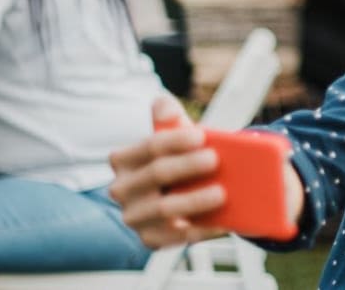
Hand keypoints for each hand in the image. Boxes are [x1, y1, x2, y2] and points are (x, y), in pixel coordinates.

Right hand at [108, 95, 226, 246]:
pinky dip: (201, 229)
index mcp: (123, 160)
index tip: (201, 136)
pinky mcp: (150, 239)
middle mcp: (121, 189)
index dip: (175, 140)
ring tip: (223, 193)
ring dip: (194, 201)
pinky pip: (176, 237)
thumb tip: (162, 104)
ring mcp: (134, 216)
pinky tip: (223, 223)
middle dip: (187, 166)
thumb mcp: (175, 139)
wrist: (185, 196)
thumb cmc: (180, 160)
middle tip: (215, 159)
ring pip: (164, 208)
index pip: (149, 146)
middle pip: (157, 174)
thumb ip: (169, 119)